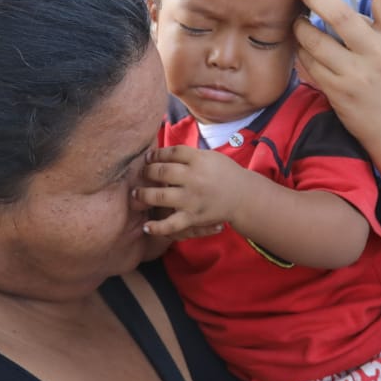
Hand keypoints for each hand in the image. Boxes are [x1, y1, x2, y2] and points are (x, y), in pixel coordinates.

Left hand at [136, 146, 251, 236]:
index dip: (156, 154)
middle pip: (162, 171)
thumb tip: (162, 152)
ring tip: (136, 194)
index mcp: (199, 160)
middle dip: (147, 172)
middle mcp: (194, 178)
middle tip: (141, 174)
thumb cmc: (225, 174)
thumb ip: (188, 154)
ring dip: (144, 195)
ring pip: (160, 196)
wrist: (244, 196)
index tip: (147, 158)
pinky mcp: (193, 217)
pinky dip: (157, 228)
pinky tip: (146, 227)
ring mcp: (192, 199)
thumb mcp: (210, 156)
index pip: (171, 153)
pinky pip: (171, 224)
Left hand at [295, 0, 380, 157]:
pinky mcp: (338, 93)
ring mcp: (356, 75)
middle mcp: (379, 55)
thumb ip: (375, 30)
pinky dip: (303, 53)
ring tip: (300, 23)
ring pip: (316, 40)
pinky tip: (305, 51)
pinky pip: (310, 64)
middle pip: (341, 14)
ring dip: (301, 28)